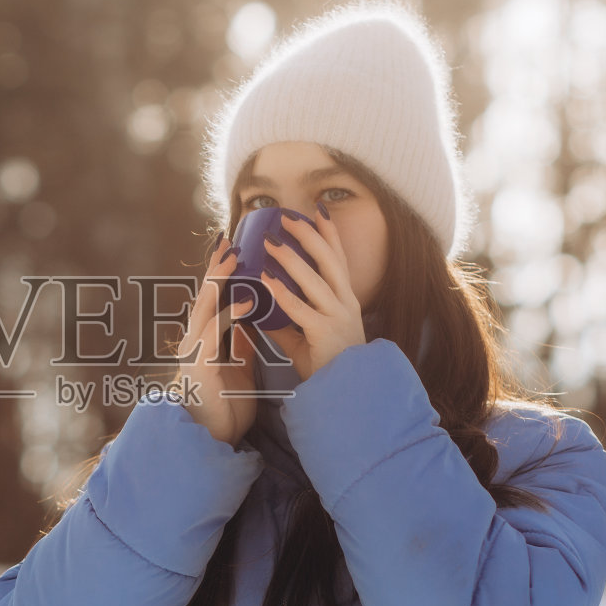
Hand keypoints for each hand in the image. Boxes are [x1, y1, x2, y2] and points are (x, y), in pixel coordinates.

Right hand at [174, 237, 257, 446]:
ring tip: (234, 262)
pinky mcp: (201, 368)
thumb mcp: (240, 369)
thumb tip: (251, 322)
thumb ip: (242, 345)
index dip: (219, 275)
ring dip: (219, 284)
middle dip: (215, 270)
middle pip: (204, 298)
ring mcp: (195, 354)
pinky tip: (248, 303)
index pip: (212, 301)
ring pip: (204, 310)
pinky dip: (229, 316)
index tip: (231, 250)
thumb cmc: (226, 406)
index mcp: (205, 341)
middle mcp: (195, 342)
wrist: (215, 439)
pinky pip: (214, 336)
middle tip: (228, 243)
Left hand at [259, 207, 365, 381]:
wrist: (344, 394)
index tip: (317, 211)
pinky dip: (282, 292)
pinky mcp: (325, 333)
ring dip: (291, 258)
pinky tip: (266, 279)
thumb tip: (260, 306)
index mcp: (344, 300)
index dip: (329, 234)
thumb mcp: (306, 336)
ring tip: (270, 242)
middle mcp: (345, 304)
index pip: (338, 259)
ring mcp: (338, 317)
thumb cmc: (327, 364)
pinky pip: (301, 309)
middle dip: (309, 235)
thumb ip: (286, 320)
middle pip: (330, 260)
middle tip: (287, 216)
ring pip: (315, 280)